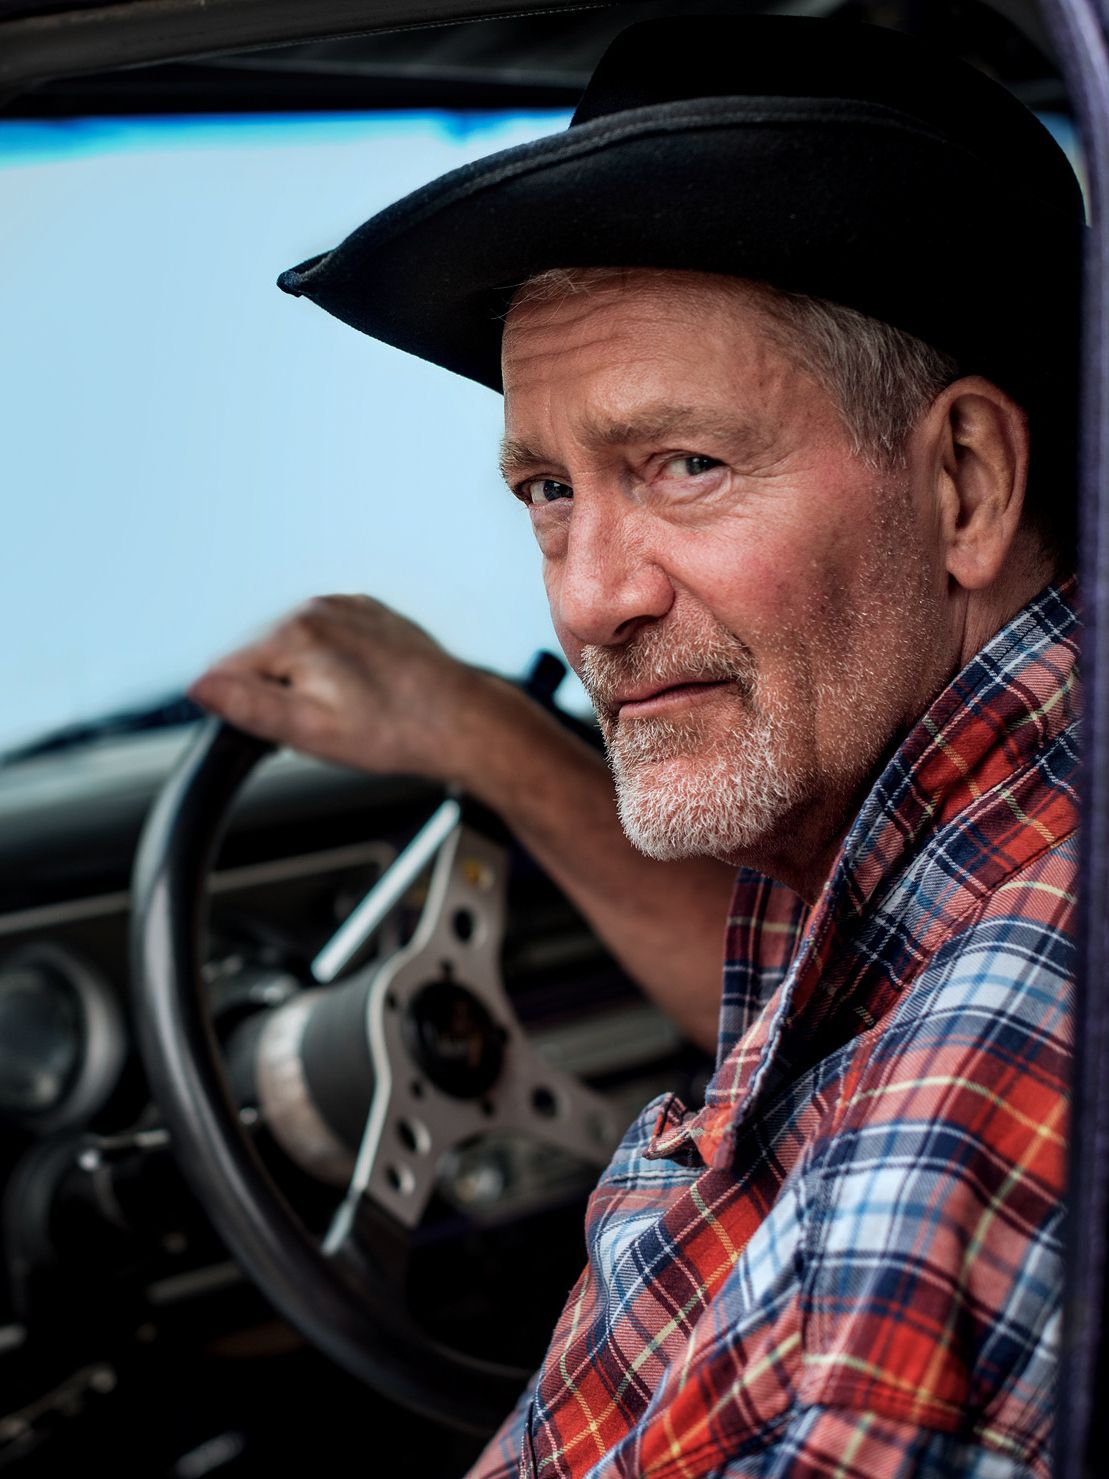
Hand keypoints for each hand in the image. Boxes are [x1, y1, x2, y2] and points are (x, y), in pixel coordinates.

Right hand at [187, 595, 499, 782]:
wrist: (462, 720)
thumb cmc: (394, 731)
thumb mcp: (311, 731)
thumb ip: (249, 706)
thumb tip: (199, 686)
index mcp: (297, 632)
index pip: (228, 668)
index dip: (244, 706)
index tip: (281, 729)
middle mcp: (319, 607)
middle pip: (260, 655)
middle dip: (276, 691)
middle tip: (323, 723)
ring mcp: (348, 607)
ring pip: (294, 647)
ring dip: (304, 678)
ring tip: (348, 709)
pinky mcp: (370, 614)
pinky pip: (329, 639)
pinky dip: (332, 665)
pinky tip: (362, 692)